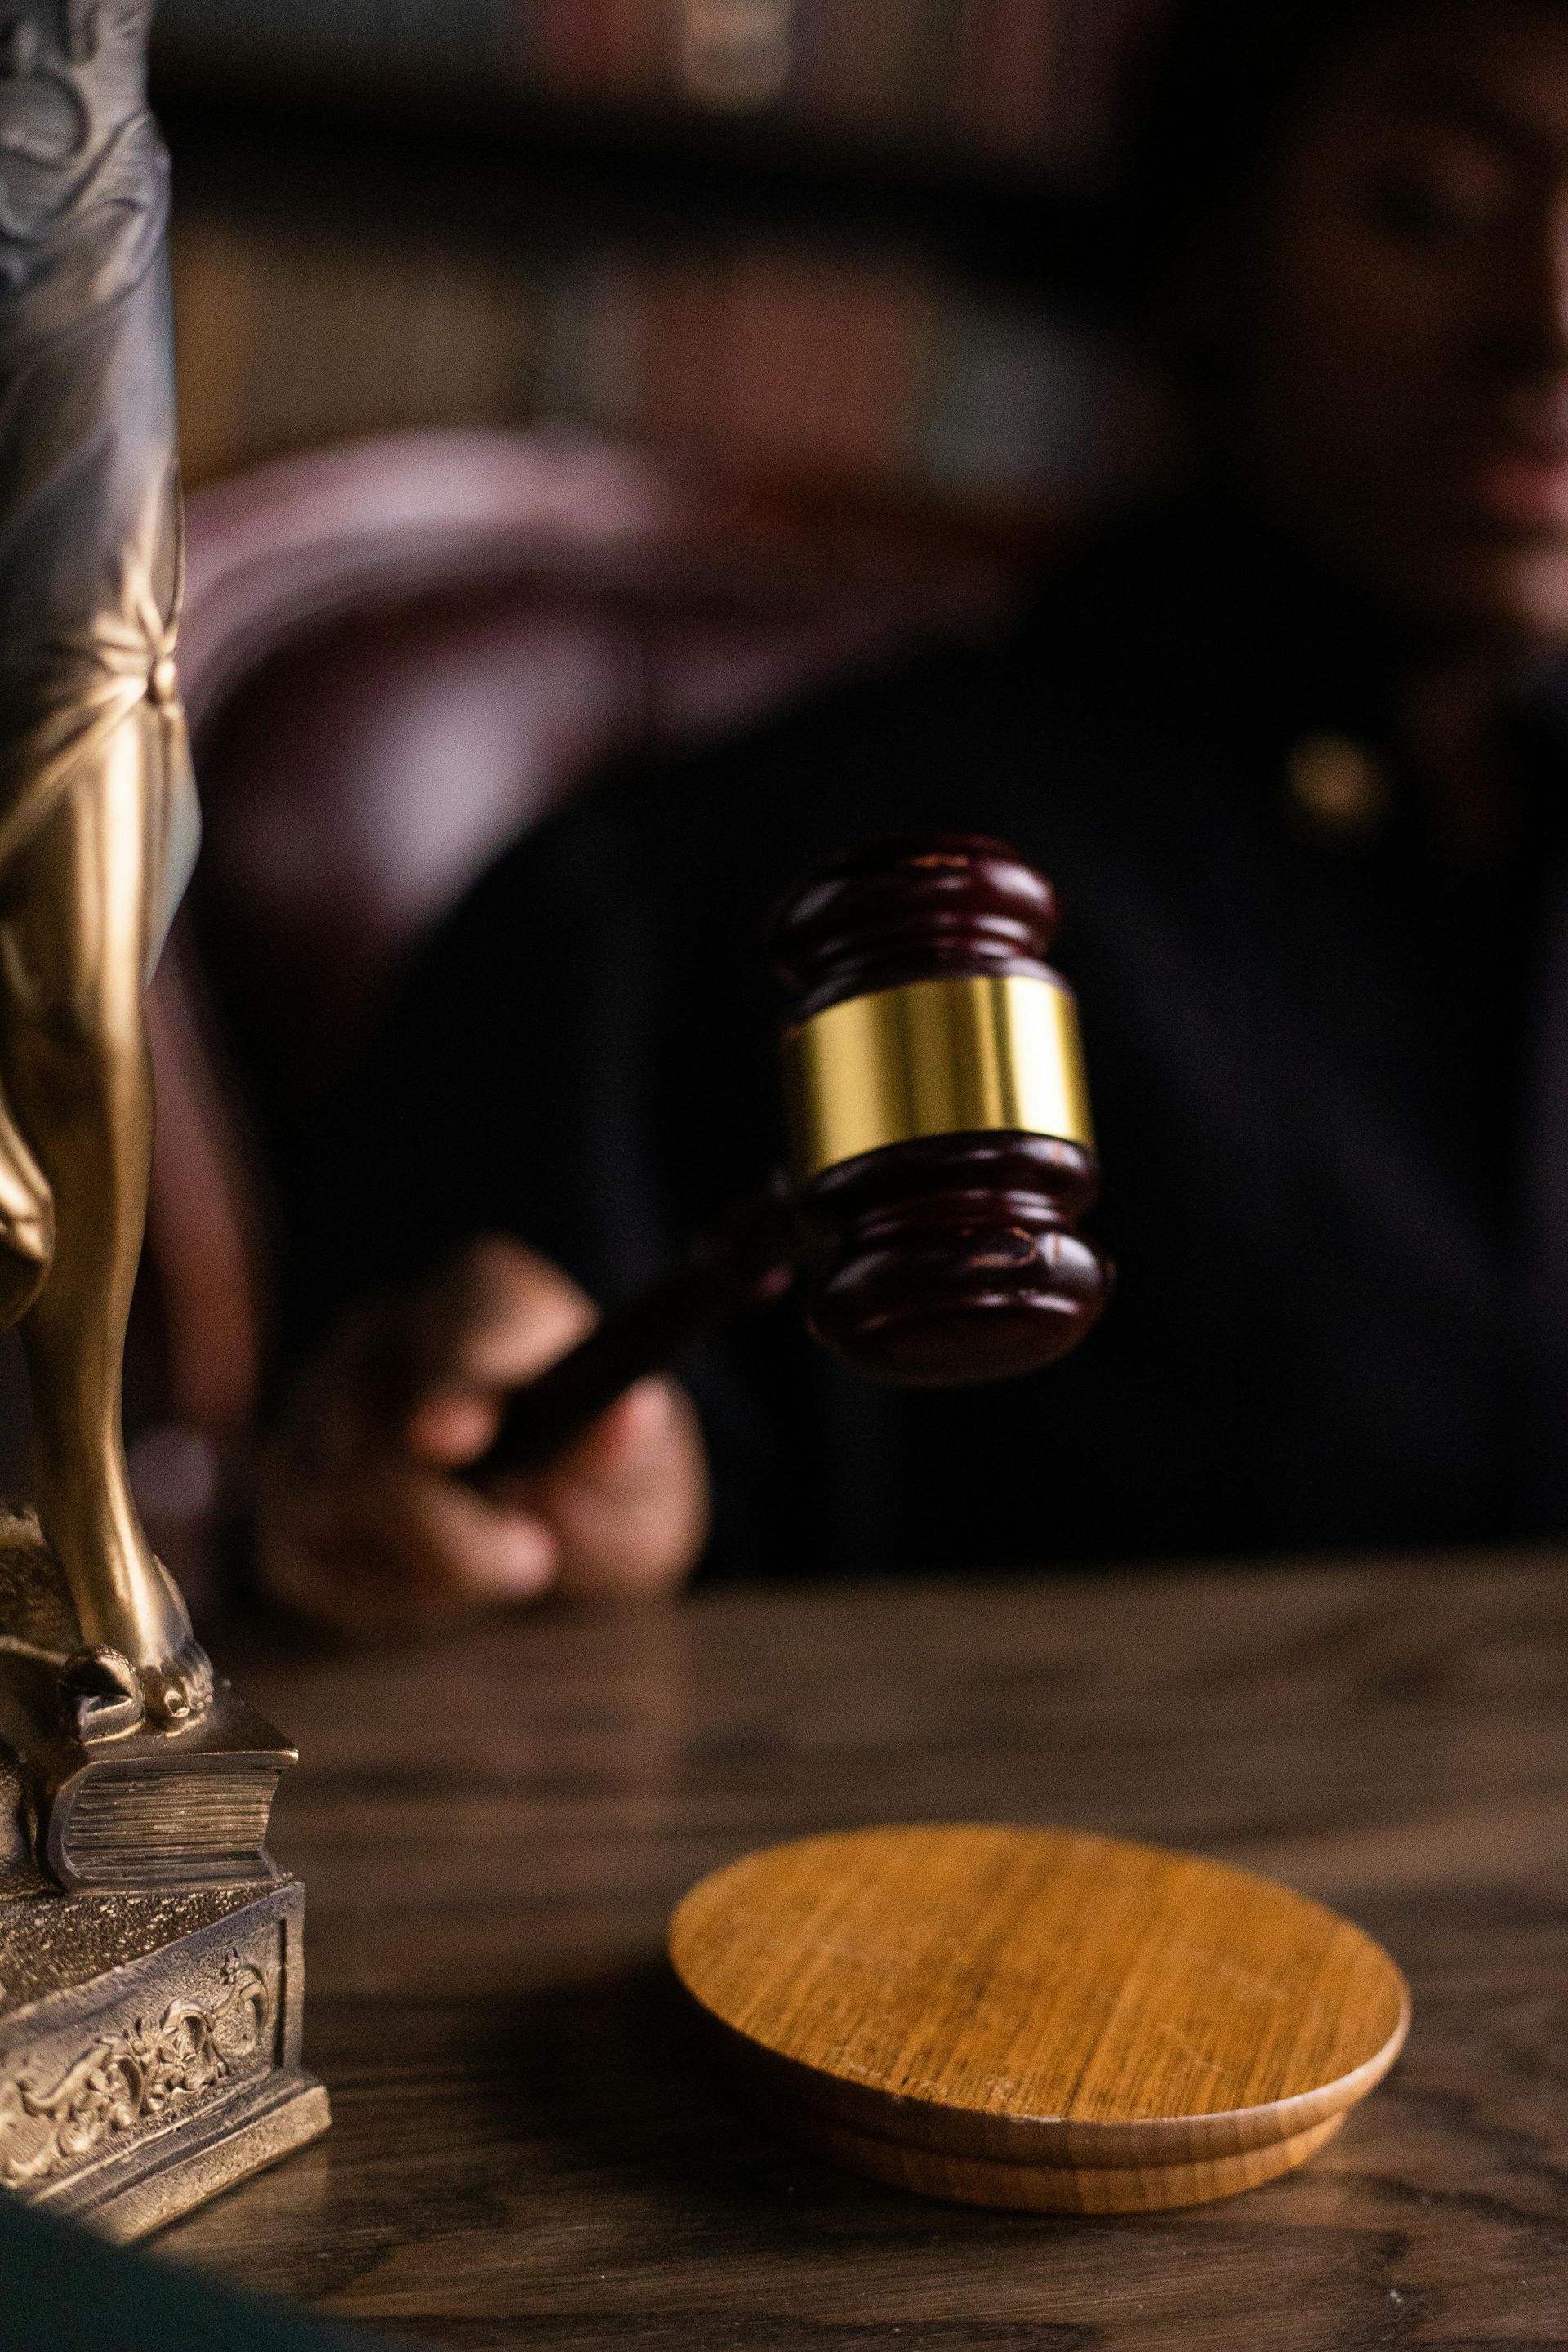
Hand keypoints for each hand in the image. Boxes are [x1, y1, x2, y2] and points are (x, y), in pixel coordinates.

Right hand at [256, 1237, 709, 1636]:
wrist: (559, 1533)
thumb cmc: (604, 1484)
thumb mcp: (646, 1471)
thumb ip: (632, 1443)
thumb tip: (633, 1411)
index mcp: (488, 1297)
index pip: (461, 1324)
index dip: (452, 1383)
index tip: (452, 1440)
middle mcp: (384, 1337)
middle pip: (372, 1433)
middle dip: (449, 1528)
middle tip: (533, 1561)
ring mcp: (318, 1408)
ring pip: (328, 1502)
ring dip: (424, 1570)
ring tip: (502, 1569)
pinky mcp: (287, 1489)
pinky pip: (304, 1556)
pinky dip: (379, 1596)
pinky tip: (438, 1587)